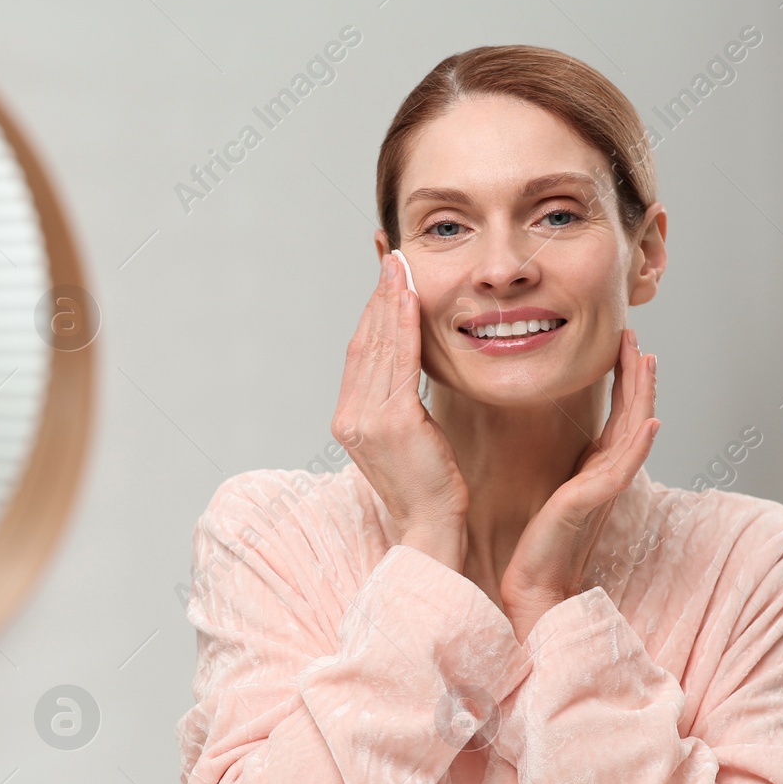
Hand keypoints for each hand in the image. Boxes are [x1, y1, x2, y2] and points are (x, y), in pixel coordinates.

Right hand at [332, 253, 468, 570]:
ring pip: (379, 345)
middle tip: (391, 254)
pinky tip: (411, 296)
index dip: (371, 311)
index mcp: (350, 420)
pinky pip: (399, 361)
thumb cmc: (430, 489)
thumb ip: (400, 405)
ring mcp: (367, 420)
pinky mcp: (393, 422)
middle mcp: (350, 417)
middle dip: (378, 294)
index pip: (360, 353)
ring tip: (400, 263)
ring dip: (390, 300)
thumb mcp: (410, 440)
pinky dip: (404, 324)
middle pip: (364, 341)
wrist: (432, 529)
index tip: (386, 277)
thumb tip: (410, 372)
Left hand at [499, 328, 658, 641]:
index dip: (625, 378)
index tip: (624, 341)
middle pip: (633, 414)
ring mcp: (605, 488)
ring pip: (635, 433)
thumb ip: (569, 463)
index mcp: (596, 467)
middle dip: (637, 375)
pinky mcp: (594, 502)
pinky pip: (624, 469)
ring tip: (647, 362)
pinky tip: (649, 422)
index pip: (619, 412)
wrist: (532, 583)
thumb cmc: (538, 542)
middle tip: (636, 338)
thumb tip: (563, 435)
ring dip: (643, 397)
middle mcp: (607, 473)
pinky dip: (639, 445)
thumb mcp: (553, 488)